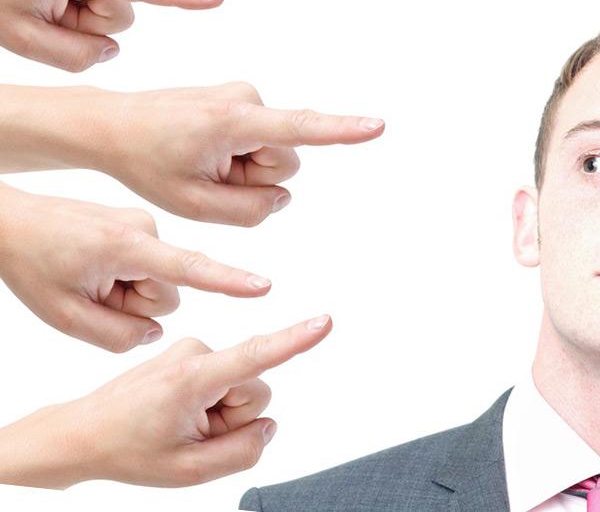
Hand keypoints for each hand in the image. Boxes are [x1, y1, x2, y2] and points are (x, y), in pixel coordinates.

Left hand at [0, 183, 271, 352]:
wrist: (10, 218)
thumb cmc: (32, 263)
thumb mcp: (63, 316)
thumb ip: (118, 335)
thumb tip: (155, 331)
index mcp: (128, 248)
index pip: (191, 269)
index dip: (229, 281)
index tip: (263, 287)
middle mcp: (146, 228)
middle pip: (168, 290)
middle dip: (137, 301)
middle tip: (91, 292)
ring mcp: (144, 222)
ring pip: (159, 278)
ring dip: (129, 288)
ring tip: (87, 275)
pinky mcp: (141, 222)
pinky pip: (149, 262)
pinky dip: (125, 272)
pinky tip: (91, 263)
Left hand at [0, 315, 331, 487]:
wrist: (82, 433)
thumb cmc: (127, 450)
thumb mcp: (188, 471)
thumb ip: (242, 452)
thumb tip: (266, 426)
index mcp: (194, 377)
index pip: (256, 355)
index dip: (295, 340)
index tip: (324, 322)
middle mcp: (196, 352)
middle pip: (254, 387)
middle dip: (234, 417)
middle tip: (191, 434)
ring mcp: (193, 349)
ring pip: (240, 386)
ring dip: (220, 413)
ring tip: (178, 424)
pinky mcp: (191, 353)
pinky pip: (224, 381)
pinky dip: (209, 404)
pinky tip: (176, 413)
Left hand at [91, 81, 384, 225]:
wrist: (114, 125)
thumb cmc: (147, 164)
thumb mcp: (192, 204)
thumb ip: (250, 210)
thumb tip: (282, 195)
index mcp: (234, 122)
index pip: (301, 130)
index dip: (342, 132)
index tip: (377, 126)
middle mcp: (247, 99)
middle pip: (283, 161)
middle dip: (253, 178)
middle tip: (204, 175)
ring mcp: (245, 96)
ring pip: (272, 154)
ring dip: (242, 170)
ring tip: (199, 161)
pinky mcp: (242, 100)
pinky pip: (259, 143)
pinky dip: (236, 157)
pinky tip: (202, 151)